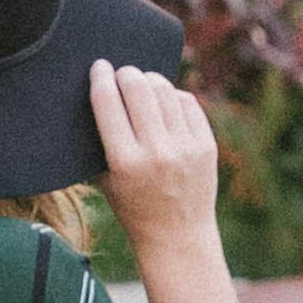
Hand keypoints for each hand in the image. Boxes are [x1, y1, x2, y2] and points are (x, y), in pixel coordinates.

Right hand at [88, 57, 225, 260]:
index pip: (107, 102)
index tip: (98, 66)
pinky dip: (172, 95)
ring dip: (149, 81)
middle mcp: (157, 152)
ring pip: (164, 89)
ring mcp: (185, 148)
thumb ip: (98, 142)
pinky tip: (164, 102)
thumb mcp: (105, 179)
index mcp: (125, 162)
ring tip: (142, 85)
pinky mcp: (207, 145)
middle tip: (122, 74)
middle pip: (138, 87)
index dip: (101, 77)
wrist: (178, 236)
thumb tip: (96, 94)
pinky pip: (187, 101)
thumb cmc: (133, 207)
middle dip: (126, 74)